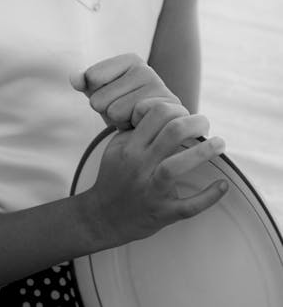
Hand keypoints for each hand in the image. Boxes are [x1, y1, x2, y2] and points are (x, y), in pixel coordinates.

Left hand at [71, 53, 180, 129]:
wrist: (152, 134)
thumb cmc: (124, 109)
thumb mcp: (101, 93)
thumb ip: (85, 83)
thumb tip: (75, 79)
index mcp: (131, 60)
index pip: (92, 76)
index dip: (96, 93)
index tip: (113, 97)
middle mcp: (147, 71)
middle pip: (100, 98)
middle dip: (107, 110)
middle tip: (124, 113)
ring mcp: (159, 91)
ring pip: (113, 112)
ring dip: (119, 122)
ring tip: (133, 120)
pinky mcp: (164, 113)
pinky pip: (129, 124)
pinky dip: (130, 130)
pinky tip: (141, 127)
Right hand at [85, 101, 226, 247]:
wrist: (103, 216)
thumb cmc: (114, 176)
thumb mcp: (118, 146)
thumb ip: (138, 128)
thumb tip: (166, 111)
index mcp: (129, 147)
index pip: (156, 114)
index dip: (176, 109)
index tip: (185, 113)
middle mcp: (139, 165)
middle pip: (171, 133)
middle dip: (195, 123)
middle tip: (205, 123)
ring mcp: (150, 190)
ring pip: (176, 166)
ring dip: (203, 152)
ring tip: (220, 143)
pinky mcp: (162, 213)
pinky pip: (188, 206)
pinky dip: (209, 196)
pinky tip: (223, 185)